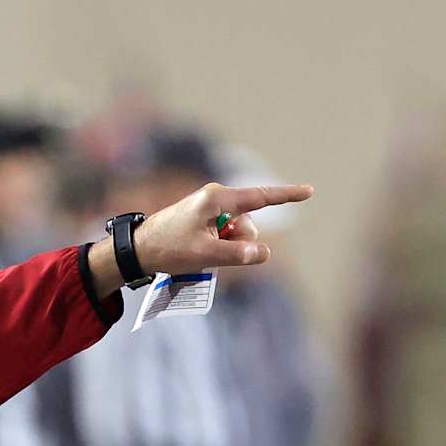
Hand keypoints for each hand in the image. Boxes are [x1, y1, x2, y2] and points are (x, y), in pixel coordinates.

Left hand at [88, 182, 313, 293]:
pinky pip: (223, 234)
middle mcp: (215, 198)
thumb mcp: (204, 254)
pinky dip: (218, 246)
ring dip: (227, 246)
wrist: (136, 250)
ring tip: (199, 252)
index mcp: (217, 199)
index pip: (260, 197)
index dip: (286, 196)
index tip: (309, 191)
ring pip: (237, 232)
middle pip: (248, 224)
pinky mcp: (203, 218)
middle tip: (211, 253)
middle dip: (239, 242)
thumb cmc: (167, 249)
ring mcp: (209, 208)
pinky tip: (198, 252)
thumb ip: (237, 254)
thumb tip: (264, 254)